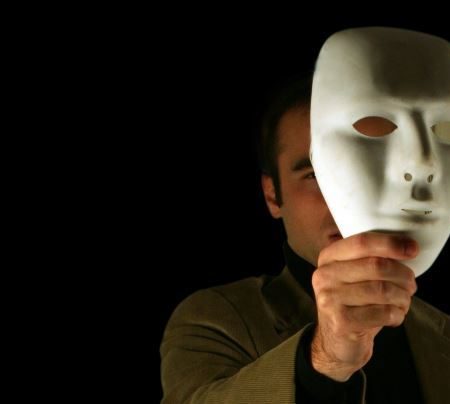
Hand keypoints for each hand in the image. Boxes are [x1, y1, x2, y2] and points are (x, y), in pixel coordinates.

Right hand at [310, 232, 417, 380]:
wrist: (336, 341)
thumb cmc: (353, 304)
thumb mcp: (353, 275)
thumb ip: (370, 258)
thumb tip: (406, 247)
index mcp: (328, 258)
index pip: (361, 242)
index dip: (390, 244)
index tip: (411, 249)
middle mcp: (324, 276)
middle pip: (376, 265)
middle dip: (402, 275)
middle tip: (410, 284)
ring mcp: (329, 299)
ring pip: (382, 290)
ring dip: (402, 297)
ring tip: (403, 301)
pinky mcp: (341, 321)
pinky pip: (382, 312)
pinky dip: (396, 314)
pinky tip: (393, 316)